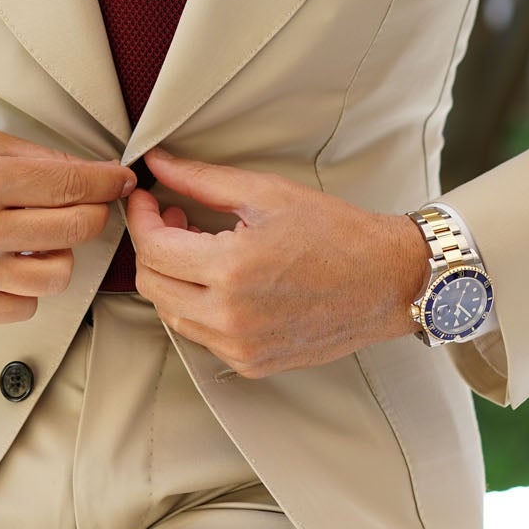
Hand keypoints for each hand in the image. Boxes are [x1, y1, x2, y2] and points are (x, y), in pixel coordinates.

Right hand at [0, 128, 136, 324]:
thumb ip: (34, 158)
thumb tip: (92, 174)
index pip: (74, 186)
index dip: (109, 183)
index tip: (120, 181)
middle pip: (77, 230)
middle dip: (94, 214)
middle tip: (87, 206)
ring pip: (58, 275)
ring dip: (60, 254)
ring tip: (40, 239)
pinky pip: (24, 306)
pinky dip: (26, 286)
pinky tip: (10, 264)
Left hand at [125, 145, 430, 376]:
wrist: (388, 282)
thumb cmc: (338, 234)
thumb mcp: (268, 194)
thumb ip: (203, 180)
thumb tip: (157, 164)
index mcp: (232, 268)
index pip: (152, 247)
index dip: (140, 217)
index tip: (146, 199)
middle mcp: (230, 316)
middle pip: (151, 284)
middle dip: (151, 246)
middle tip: (171, 219)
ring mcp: (239, 347)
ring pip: (170, 314)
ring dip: (171, 278)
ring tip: (198, 248)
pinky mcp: (250, 363)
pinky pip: (200, 335)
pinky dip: (197, 306)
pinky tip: (220, 282)